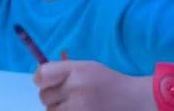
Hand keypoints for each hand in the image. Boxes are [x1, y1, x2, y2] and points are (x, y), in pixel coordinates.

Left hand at [34, 60, 149, 110]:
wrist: (135, 100)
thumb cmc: (107, 82)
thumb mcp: (86, 67)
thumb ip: (62, 70)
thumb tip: (38, 78)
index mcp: (77, 71)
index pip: (42, 75)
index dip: (40, 79)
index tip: (44, 81)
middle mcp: (77, 90)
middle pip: (44, 96)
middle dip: (50, 95)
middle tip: (65, 95)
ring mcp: (81, 109)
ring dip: (57, 109)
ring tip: (72, 105)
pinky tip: (75, 110)